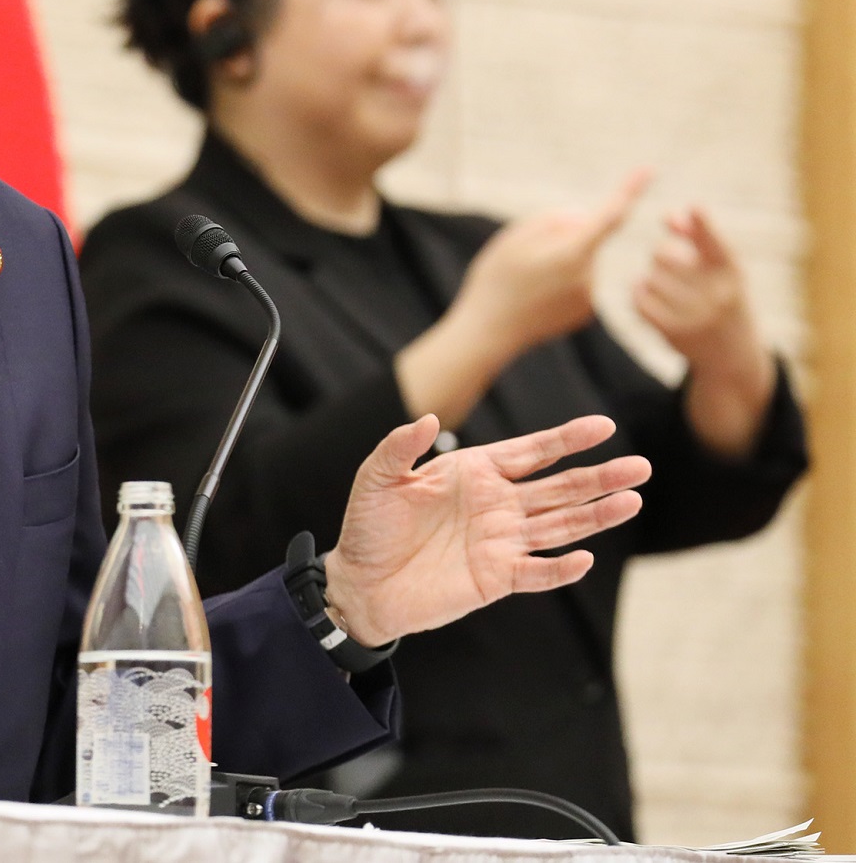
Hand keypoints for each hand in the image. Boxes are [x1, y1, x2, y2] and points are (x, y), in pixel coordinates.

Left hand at [321, 414, 649, 646]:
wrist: (360, 583)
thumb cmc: (368, 527)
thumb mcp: (377, 479)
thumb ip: (400, 447)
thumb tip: (432, 418)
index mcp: (474, 473)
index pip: (531, 451)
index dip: (567, 439)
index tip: (604, 426)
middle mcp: (497, 504)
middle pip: (559, 488)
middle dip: (599, 477)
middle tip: (642, 467)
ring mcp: (501, 542)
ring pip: (559, 526)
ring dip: (595, 516)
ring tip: (632, 501)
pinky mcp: (497, 578)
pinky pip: (537, 572)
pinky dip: (560, 567)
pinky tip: (585, 558)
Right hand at [450, 169, 648, 358]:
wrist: (488, 332)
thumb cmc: (496, 280)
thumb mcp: (512, 237)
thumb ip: (552, 220)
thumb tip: (583, 219)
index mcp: (572, 253)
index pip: (610, 215)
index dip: (630, 191)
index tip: (649, 170)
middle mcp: (588, 275)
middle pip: (584, 239)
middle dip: (561, 239)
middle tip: (523, 259)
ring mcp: (588, 297)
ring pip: (580, 261)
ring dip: (559, 262)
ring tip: (526, 281)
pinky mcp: (584, 312)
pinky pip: (577, 282)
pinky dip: (560, 282)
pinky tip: (536, 297)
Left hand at [633, 207, 775, 458]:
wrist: (732, 354)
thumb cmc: (723, 296)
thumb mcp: (721, 269)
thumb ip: (698, 237)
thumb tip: (670, 216)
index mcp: (732, 273)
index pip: (716, 245)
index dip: (703, 226)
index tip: (694, 207)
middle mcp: (717, 294)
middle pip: (663, 257)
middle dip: (662, 256)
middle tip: (672, 265)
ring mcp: (696, 316)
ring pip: (649, 279)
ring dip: (652, 279)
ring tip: (668, 287)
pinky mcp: (674, 333)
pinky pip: (639, 300)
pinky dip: (639, 294)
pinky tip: (649, 296)